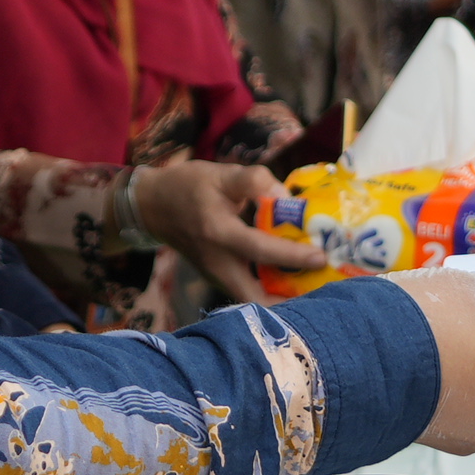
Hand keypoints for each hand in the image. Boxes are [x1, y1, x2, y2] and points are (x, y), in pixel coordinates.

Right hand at [129, 159, 318, 305]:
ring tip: (314, 285)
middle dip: (289, 299)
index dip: (292, 254)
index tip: (320, 256)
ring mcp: (216, 275)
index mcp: (218, 231)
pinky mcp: (218, 278)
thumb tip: (286, 197)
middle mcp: (217, 262)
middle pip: (255, 299)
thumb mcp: (221, 174)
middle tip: (321, 286)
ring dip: (281, 298)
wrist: (153, 207)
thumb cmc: (188, 187)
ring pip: (252, 301)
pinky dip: (270, 291)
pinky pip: (247, 293)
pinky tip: (293, 279)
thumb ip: (255, 180)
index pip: (260, 248)